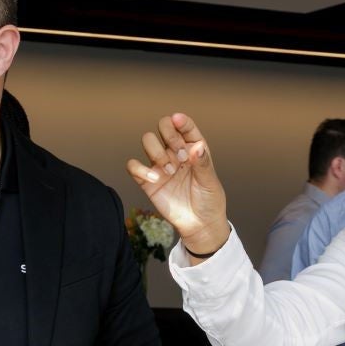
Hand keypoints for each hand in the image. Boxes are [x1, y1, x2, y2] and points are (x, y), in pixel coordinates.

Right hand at [125, 113, 229, 255]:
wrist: (199, 225)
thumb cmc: (208, 201)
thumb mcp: (210, 182)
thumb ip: (203, 163)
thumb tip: (197, 147)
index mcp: (193, 148)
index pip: (184, 126)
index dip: (180, 120)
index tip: (178, 120)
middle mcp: (175, 152)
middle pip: (163, 127)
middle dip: (169, 136)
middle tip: (180, 156)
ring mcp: (160, 165)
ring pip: (147, 141)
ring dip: (156, 151)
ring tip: (170, 171)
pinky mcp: (147, 181)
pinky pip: (134, 166)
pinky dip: (140, 169)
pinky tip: (155, 179)